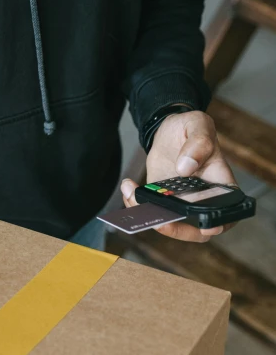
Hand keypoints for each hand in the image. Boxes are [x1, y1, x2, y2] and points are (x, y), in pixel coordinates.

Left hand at [121, 110, 235, 242]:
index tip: (205, 227)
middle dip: (174, 229)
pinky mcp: (162, 201)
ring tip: (131, 191)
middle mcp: (202, 200)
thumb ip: (198, 143)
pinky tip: (128, 186)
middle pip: (194, 229)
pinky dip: (135, 204)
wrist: (170, 130)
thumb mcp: (198, 125)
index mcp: (221, 185)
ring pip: (167, 223)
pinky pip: (149, 212)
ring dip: (147, 216)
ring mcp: (181, 203)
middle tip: (157, 218)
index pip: (226, 214)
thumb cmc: (191, 128)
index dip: (218, 226)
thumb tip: (186, 168)